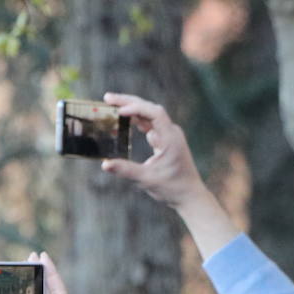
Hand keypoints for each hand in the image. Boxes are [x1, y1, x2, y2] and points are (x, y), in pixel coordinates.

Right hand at [99, 92, 236, 259]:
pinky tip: (122, 119)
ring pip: (148, 114)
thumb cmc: (171, 188)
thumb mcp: (146, 180)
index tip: (119, 111)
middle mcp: (170, 132)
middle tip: (107, 98)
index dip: (137, 109)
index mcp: (170, 139)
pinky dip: (135, 119)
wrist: (189, 195)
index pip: (155, 114)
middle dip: (128, 102)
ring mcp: (168, 135)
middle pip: (150, 109)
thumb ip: (126, 170)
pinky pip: (149, 124)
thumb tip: (104, 164)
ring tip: (111, 105)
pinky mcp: (164, 140)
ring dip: (131, 108)